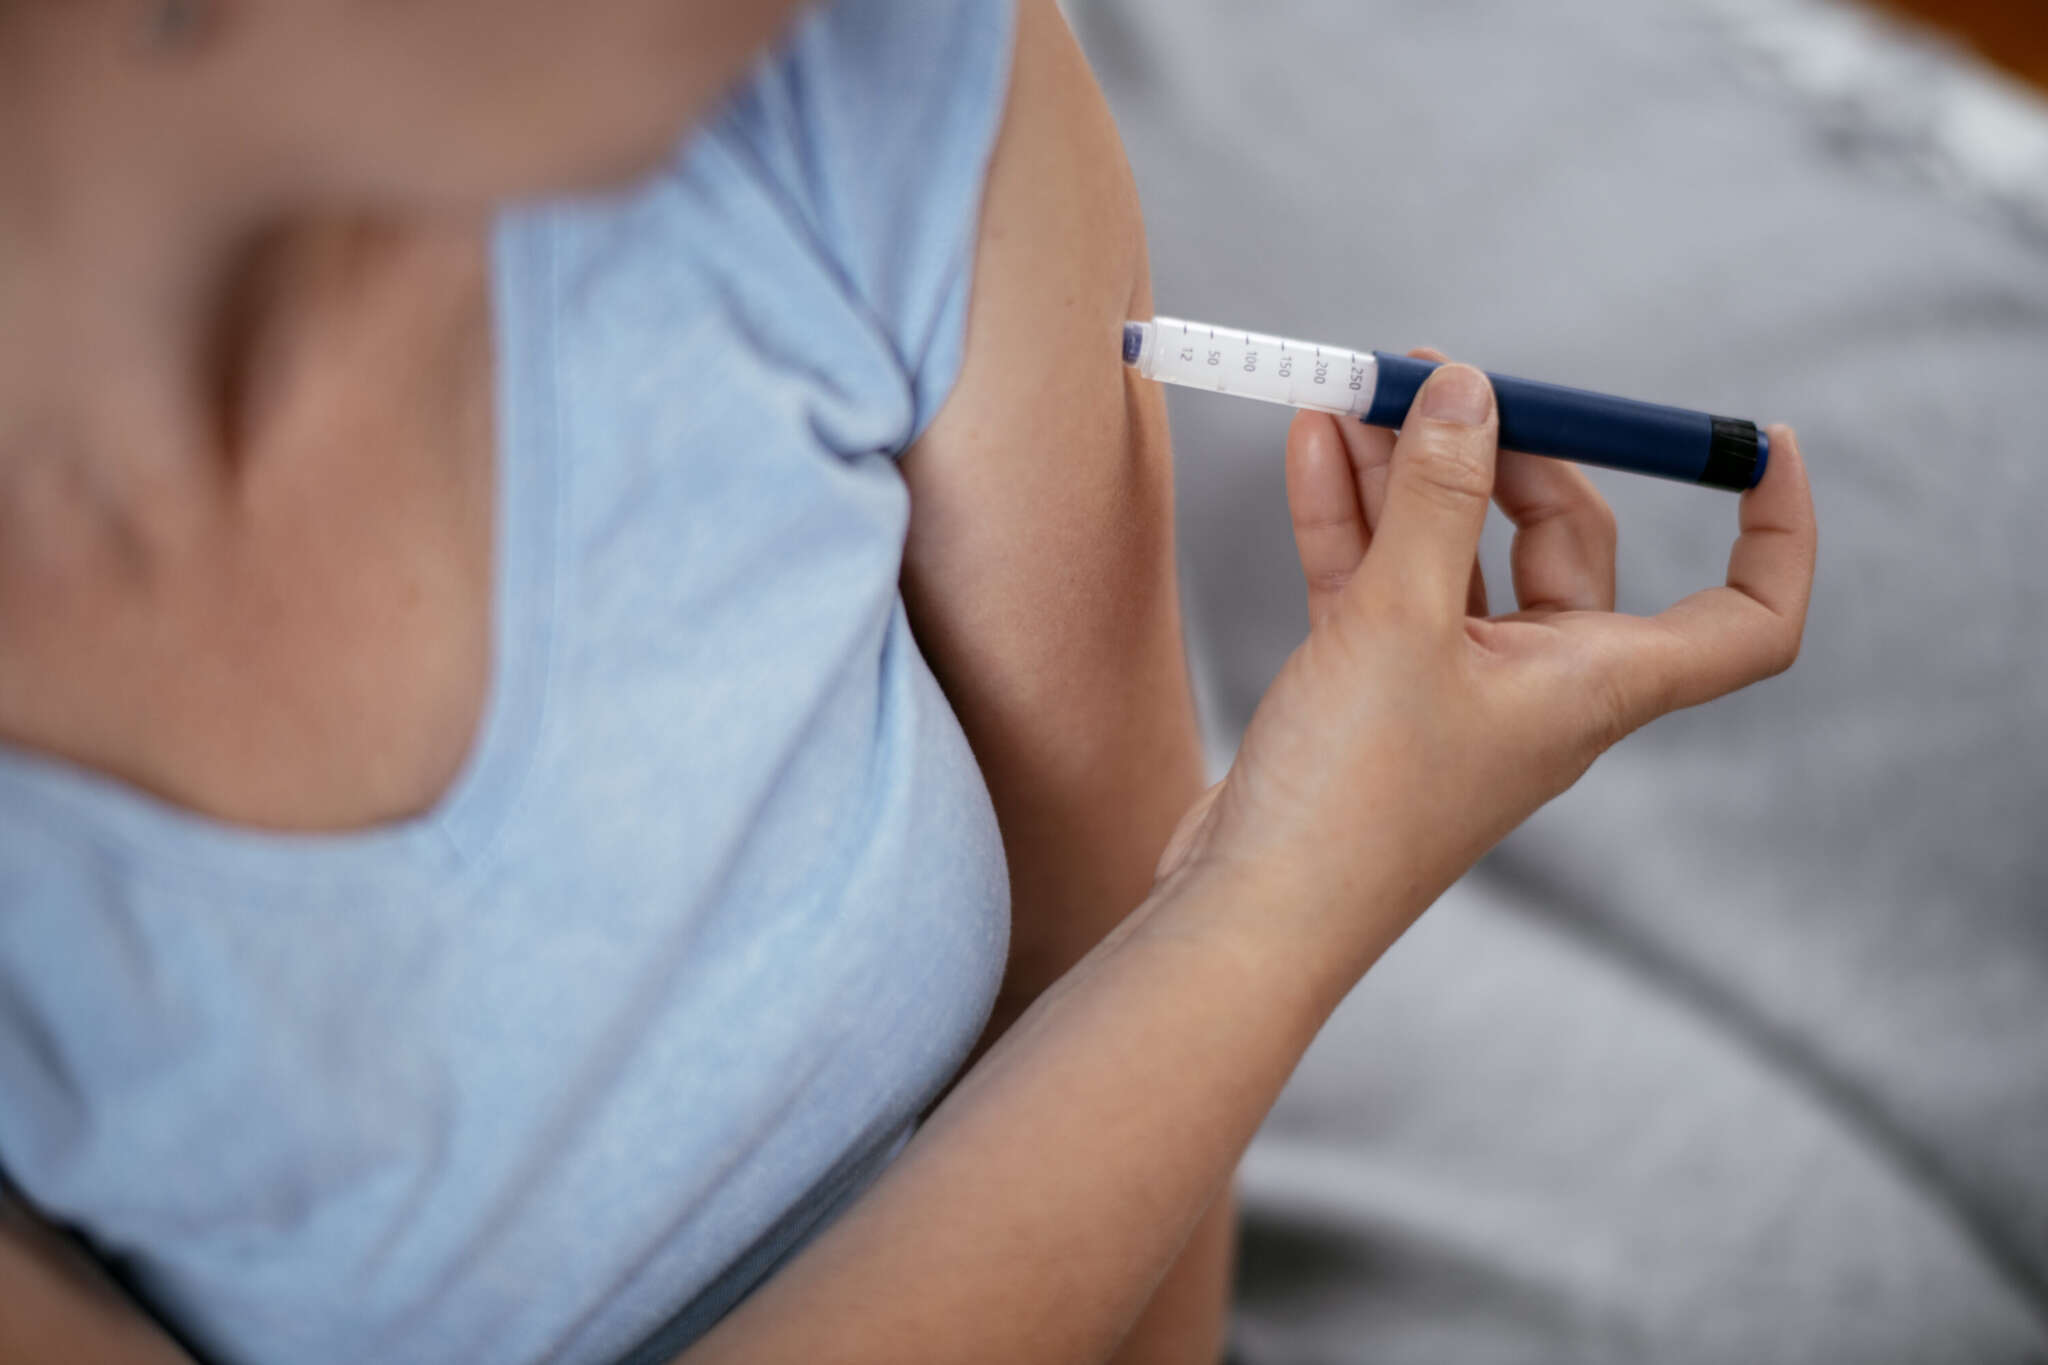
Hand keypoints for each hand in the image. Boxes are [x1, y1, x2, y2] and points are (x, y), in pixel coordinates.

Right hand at [1159, 357, 1815, 972]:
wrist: (1247, 913)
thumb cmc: (1350, 803)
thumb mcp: (1398, 624)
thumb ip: (1437, 497)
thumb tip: (1470, 389)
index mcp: (1594, 686)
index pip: (1745, 618)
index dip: (1775, 532)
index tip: (1759, 444)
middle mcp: (1538, 687)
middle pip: (1564, 542)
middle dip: (1506, 451)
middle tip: (1438, 377)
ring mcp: (1451, 689)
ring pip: (1455, 553)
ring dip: (1407, 472)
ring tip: (1358, 389)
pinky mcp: (1372, 692)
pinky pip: (1380, 582)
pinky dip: (1354, 516)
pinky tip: (1319, 446)